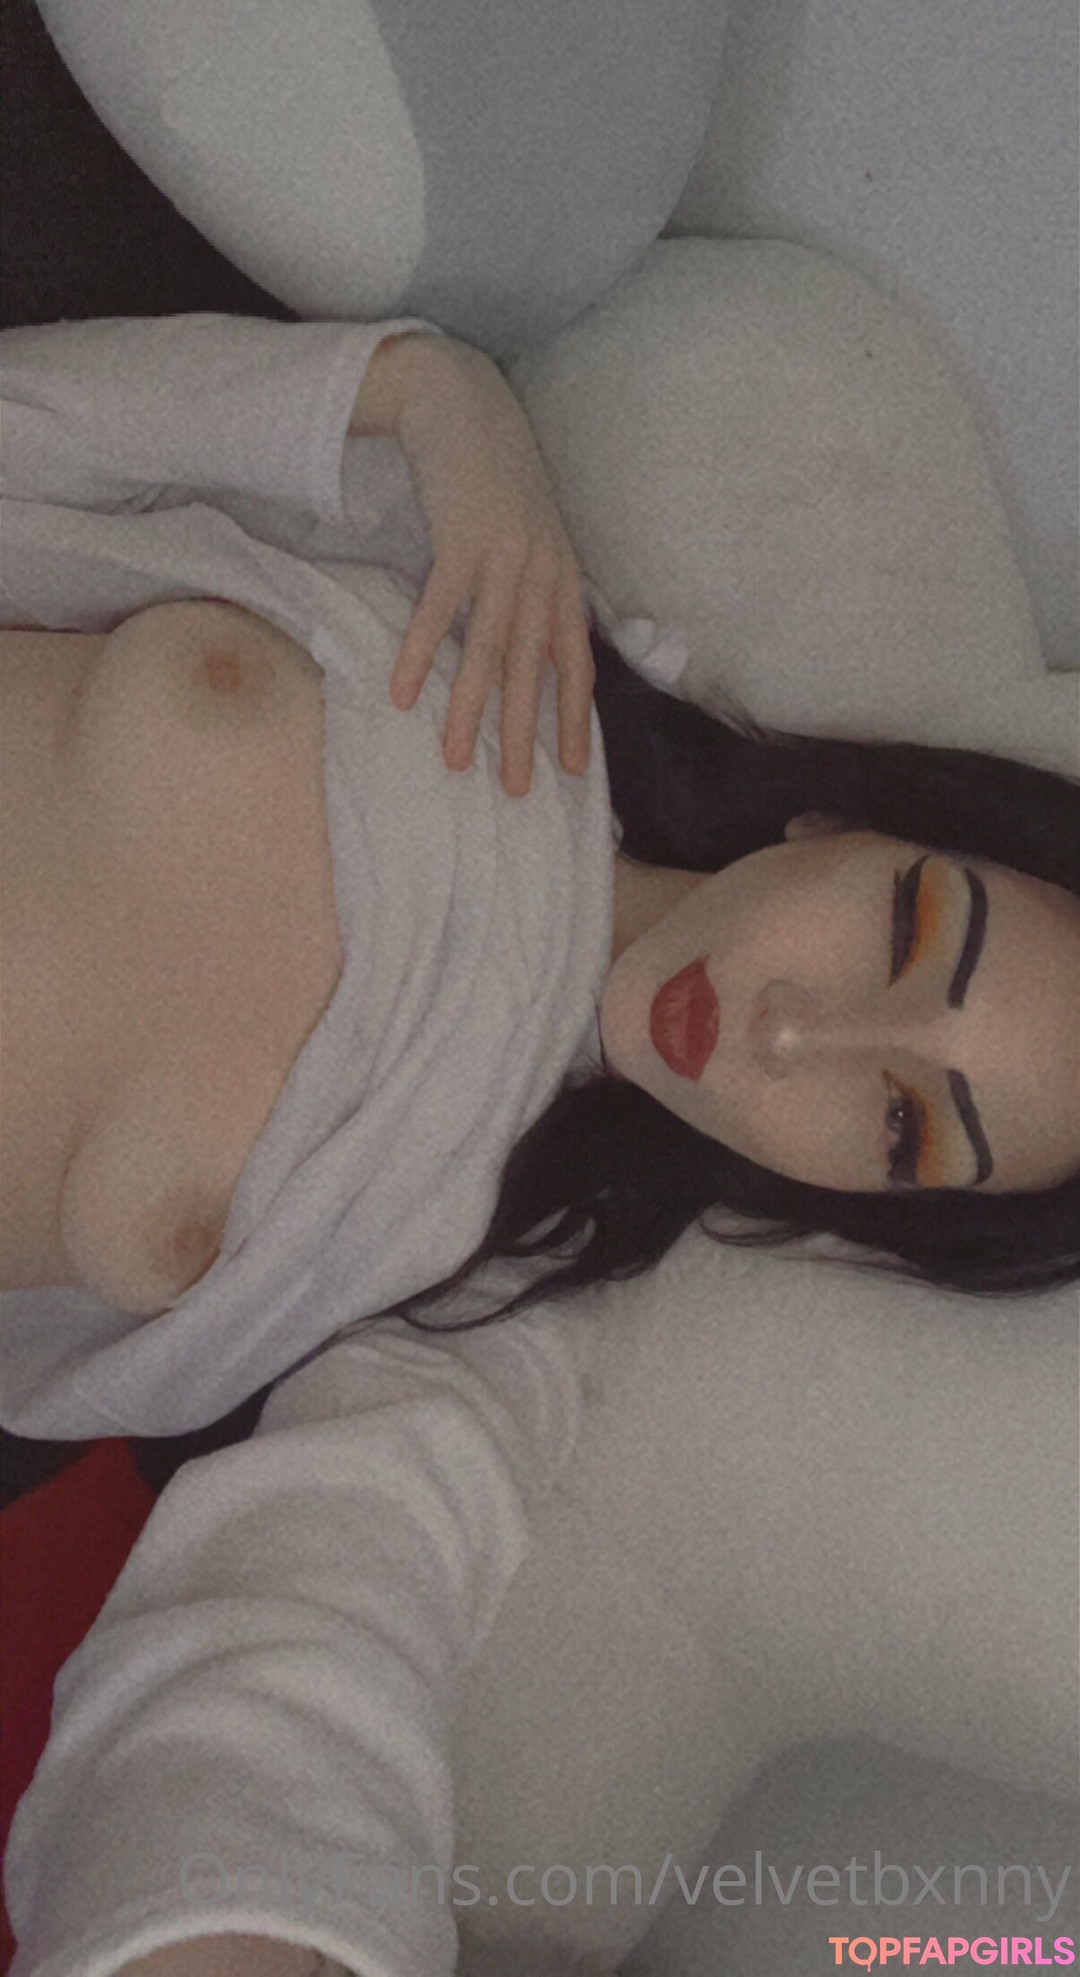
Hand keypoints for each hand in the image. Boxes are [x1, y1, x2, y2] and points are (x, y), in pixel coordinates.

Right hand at [387, 339, 595, 795]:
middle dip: (523, 734)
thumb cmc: (494, 472)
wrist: (462, 400)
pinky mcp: (461, 540)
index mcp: (563, 577)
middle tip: (514, 789)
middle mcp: (542, 573)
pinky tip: (401, 694)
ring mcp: (504, 557)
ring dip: (470, 710)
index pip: (575, 663)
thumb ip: (538, 585)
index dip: (576, 718)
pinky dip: (418, 653)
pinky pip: (438, 610)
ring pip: (488, 650)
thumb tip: (534, 644)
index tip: (574, 770)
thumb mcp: (532, 531)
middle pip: (532, 670)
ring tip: (456, 761)